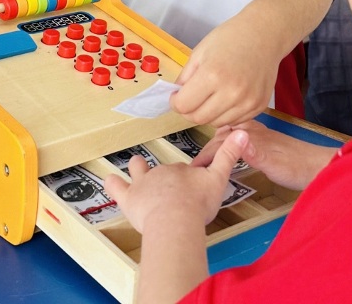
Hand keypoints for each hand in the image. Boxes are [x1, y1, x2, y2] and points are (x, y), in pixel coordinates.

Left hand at [104, 129, 249, 233]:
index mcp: (180, 171)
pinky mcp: (129, 199)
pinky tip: (109, 180)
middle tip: (165, 182)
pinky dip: (113, 184)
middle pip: (161, 170)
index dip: (186, 178)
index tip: (190, 186)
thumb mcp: (218, 179)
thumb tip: (243, 132)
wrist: (175, 220)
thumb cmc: (197, 204)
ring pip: (138, 171)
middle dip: (162, 174)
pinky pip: (117, 187)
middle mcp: (161, 174)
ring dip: (137, 169)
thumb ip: (229, 156)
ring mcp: (143, 186)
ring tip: (136, 165)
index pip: (182, 171)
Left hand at [170, 18, 277, 125]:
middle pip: (198, 118)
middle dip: (189, 110)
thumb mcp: (200, 51)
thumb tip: (177, 97)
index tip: (177, 96)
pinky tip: (227, 97)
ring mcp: (247, 102)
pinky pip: (234, 121)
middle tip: (191, 98)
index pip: (184, 106)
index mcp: (212, 75)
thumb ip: (185, 77)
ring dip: (208, 113)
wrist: (263, 34)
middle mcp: (231, 93)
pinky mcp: (259, 106)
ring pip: (216, 123)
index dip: (175, 101)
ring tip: (211, 95)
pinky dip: (226, 114)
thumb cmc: (231, 38)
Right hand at [191, 120, 336, 190]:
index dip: (204, 154)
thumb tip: (232, 140)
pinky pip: (238, 136)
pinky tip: (227, 148)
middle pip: (222, 134)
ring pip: (230, 132)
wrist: (319, 165)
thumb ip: (254, 153)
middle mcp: (252, 130)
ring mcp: (258, 134)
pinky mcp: (263, 140)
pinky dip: (227, 140)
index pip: (220, 142)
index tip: (192, 169)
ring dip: (216, 142)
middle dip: (207, 146)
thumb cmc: (297, 167)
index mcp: (251, 135)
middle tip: (194, 165)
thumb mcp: (275, 164)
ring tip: (205, 156)